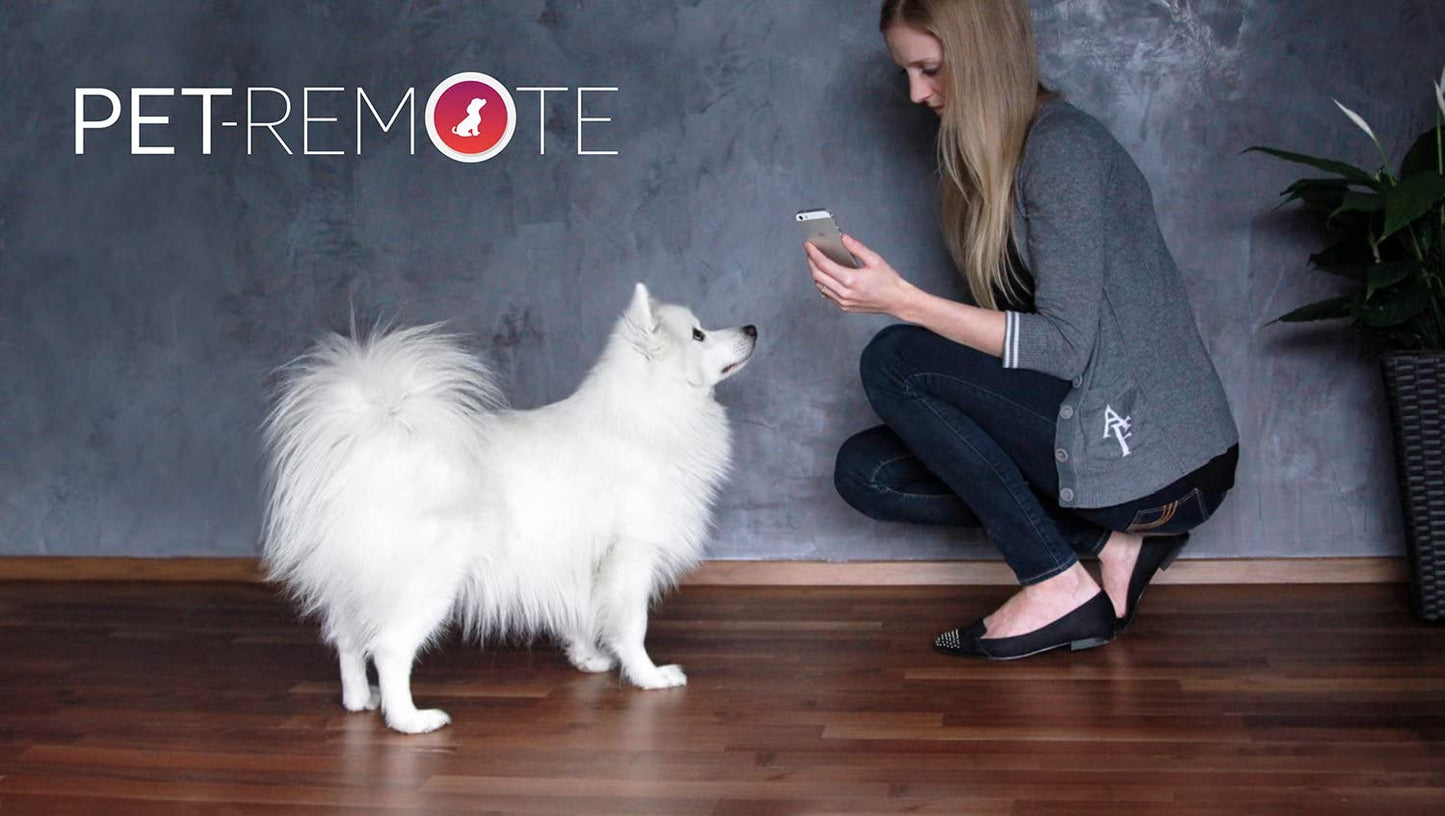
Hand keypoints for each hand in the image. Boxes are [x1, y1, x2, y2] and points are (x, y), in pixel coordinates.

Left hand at [804, 233, 918, 316]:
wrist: (896, 300)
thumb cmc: (888, 282)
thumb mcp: (874, 260)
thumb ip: (857, 248)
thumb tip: (843, 238)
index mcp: (851, 280)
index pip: (824, 265)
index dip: (814, 253)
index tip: (809, 245)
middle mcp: (845, 293)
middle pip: (818, 276)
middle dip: (811, 261)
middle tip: (810, 252)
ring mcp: (843, 302)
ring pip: (820, 286)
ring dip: (816, 273)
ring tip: (817, 262)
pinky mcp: (844, 307)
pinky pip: (827, 294)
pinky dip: (823, 283)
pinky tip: (826, 275)